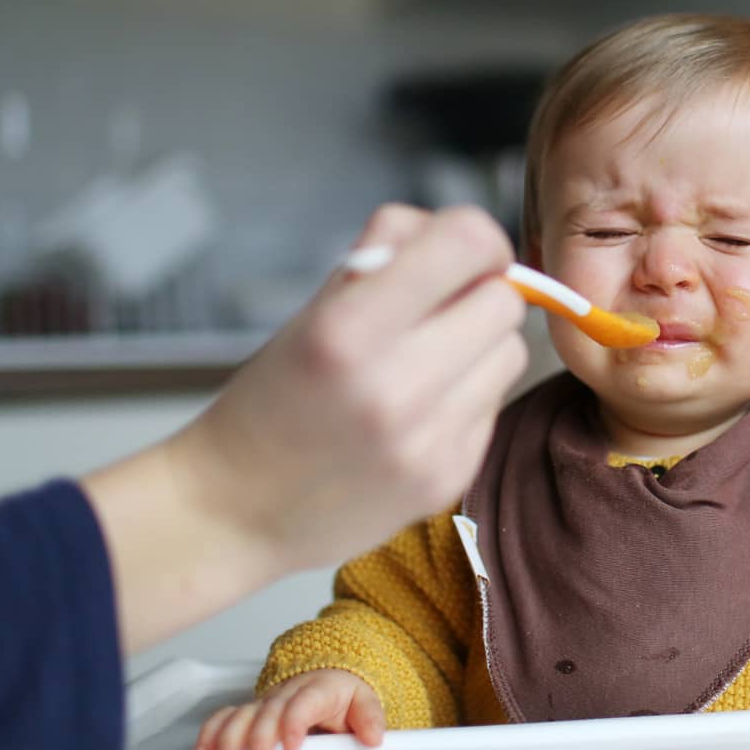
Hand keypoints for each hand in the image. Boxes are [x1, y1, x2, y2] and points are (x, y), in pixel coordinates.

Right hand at [86, 204, 528, 654]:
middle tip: (436, 311)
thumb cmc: (272, 402)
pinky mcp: (450, 477)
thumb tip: (467, 236)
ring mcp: (428, 441)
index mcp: (347, 329)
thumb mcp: (314, 311)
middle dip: (476, 294)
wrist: (236, 513)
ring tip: (426, 364)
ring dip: (481, 347)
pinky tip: (420, 412)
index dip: (475, 238)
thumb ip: (389, 257)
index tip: (460, 253)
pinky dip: (470, 396)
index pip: (467, 242)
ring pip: (512, 353)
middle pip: (503, 300)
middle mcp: (394, 387)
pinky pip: (497, 405)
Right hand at [193, 669, 383, 749]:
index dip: (295, 720)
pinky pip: (226, 716)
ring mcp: (266, 701)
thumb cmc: (342, 691)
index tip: (292, 744)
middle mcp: (287, 693)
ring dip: (231, 742)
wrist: (327, 670)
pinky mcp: (251, 710)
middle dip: (259, 741)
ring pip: (242, 715)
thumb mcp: (363, 699)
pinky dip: (212, 733)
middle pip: (268, 713)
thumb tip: (374, 736)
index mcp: (317, 688)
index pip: (304, 701)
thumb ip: (369, 716)